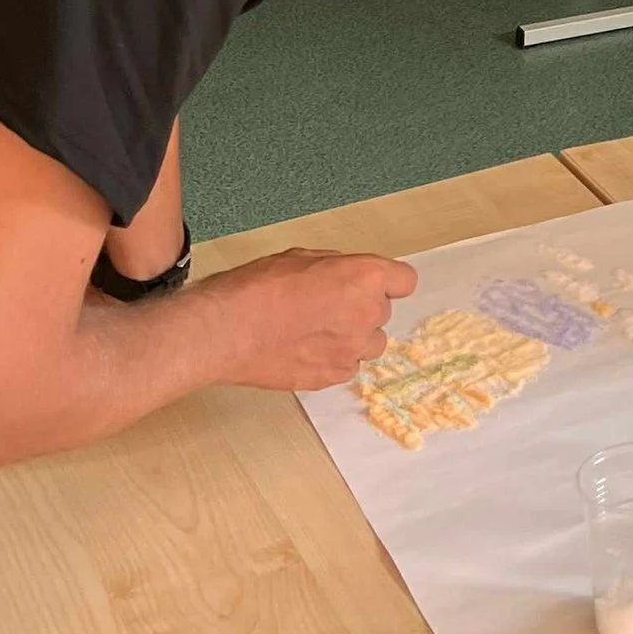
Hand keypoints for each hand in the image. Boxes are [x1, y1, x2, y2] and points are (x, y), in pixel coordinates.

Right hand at [207, 247, 416, 389]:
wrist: (227, 330)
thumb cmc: (258, 287)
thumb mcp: (302, 257)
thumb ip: (337, 267)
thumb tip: (346, 276)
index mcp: (365, 277)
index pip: (405, 281)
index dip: (387, 282)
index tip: (372, 284)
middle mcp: (367, 314)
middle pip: (383, 312)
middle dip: (361, 307)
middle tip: (326, 306)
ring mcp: (352, 350)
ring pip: (370, 344)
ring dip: (353, 337)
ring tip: (316, 331)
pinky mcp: (333, 377)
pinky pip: (347, 366)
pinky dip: (334, 359)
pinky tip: (305, 350)